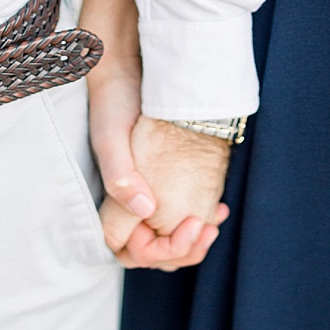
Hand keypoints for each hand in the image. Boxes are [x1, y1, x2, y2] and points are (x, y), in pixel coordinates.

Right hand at [83, 11, 229, 269]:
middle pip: (155, 252)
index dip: (162, 251)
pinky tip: (219, 208)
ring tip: (216, 219)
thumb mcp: (112, 139)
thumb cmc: (114, 106)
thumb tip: (147, 208)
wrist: (129, 77)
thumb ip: (121, 176)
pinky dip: (199, 219)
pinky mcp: (163, 185)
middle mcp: (126, 207)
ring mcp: (146, 197)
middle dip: (184, 249)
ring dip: (194, 238)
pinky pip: (180, 217)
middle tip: (209, 228)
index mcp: (110, 206)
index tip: (192, 228)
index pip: (131, 253)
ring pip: (170, 237)